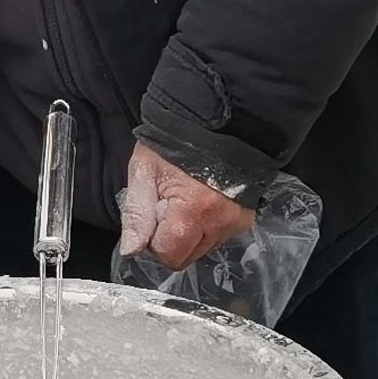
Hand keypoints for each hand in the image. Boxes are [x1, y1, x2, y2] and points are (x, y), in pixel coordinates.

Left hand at [117, 143, 257, 271]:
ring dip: (188, 235)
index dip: (153, 241)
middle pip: (186, 257)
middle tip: (167, 206)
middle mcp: (220, 221)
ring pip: (202, 250)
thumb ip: (137, 215)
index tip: (152, 216)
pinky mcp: (244, 219)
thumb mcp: (144, 173)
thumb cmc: (172, 143)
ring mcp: (236, 222)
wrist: (212, 121)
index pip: (169, 255)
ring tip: (184, 201)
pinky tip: (200, 203)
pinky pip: (217, 238)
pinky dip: (205, 228)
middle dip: (170, 240)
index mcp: (194, 210)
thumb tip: (133, 250)